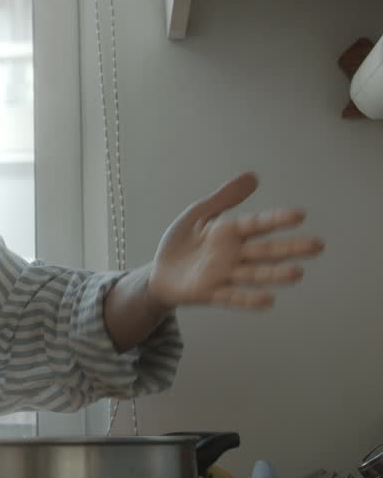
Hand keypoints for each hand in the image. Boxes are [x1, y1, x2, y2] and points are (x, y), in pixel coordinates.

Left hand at [148, 172, 323, 309]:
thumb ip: (224, 198)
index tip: (299, 215)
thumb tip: (253, 177)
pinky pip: (232, 297)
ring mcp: (224, 275)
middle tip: (318, 245)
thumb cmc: (182, 242)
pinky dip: (248, 299)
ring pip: (253, 274)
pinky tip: (268, 300)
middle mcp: (233, 254)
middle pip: (264, 250)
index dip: (275, 219)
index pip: (256, 224)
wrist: (159, 273)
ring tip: (297, 273)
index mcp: (230, 232)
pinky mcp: (210, 293)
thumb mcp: (199, 215)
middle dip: (289, 248)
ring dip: (274, 274)